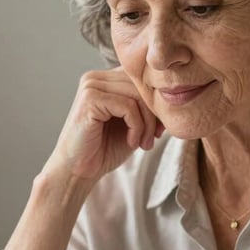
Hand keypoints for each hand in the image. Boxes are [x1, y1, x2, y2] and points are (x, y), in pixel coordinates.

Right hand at [44, 67, 162, 182]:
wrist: (78, 171)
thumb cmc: (104, 149)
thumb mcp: (133, 124)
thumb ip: (147, 108)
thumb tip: (172, 97)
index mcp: (105, 79)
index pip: (141, 79)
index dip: (155, 103)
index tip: (158, 129)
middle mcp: (96, 78)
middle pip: (141, 85)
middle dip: (154, 114)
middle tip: (153, 138)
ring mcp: (91, 86)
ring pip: (137, 96)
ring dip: (146, 123)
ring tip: (143, 143)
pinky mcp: (90, 99)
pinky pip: (128, 106)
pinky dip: (136, 127)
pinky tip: (132, 142)